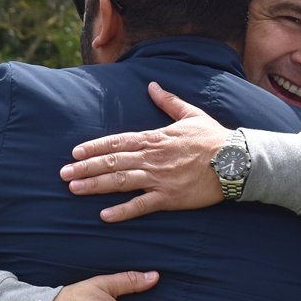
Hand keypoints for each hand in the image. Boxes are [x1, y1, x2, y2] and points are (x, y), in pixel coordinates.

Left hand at [59, 81, 230, 221]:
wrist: (236, 161)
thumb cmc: (214, 138)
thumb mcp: (191, 114)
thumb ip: (168, 101)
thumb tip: (153, 85)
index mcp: (155, 138)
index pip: (117, 141)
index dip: (94, 147)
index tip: (74, 153)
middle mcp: (152, 157)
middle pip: (112, 162)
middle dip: (85, 168)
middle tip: (63, 174)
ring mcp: (160, 178)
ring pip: (121, 181)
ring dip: (95, 185)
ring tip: (75, 189)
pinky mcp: (170, 198)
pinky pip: (141, 205)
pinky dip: (122, 211)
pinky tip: (104, 215)